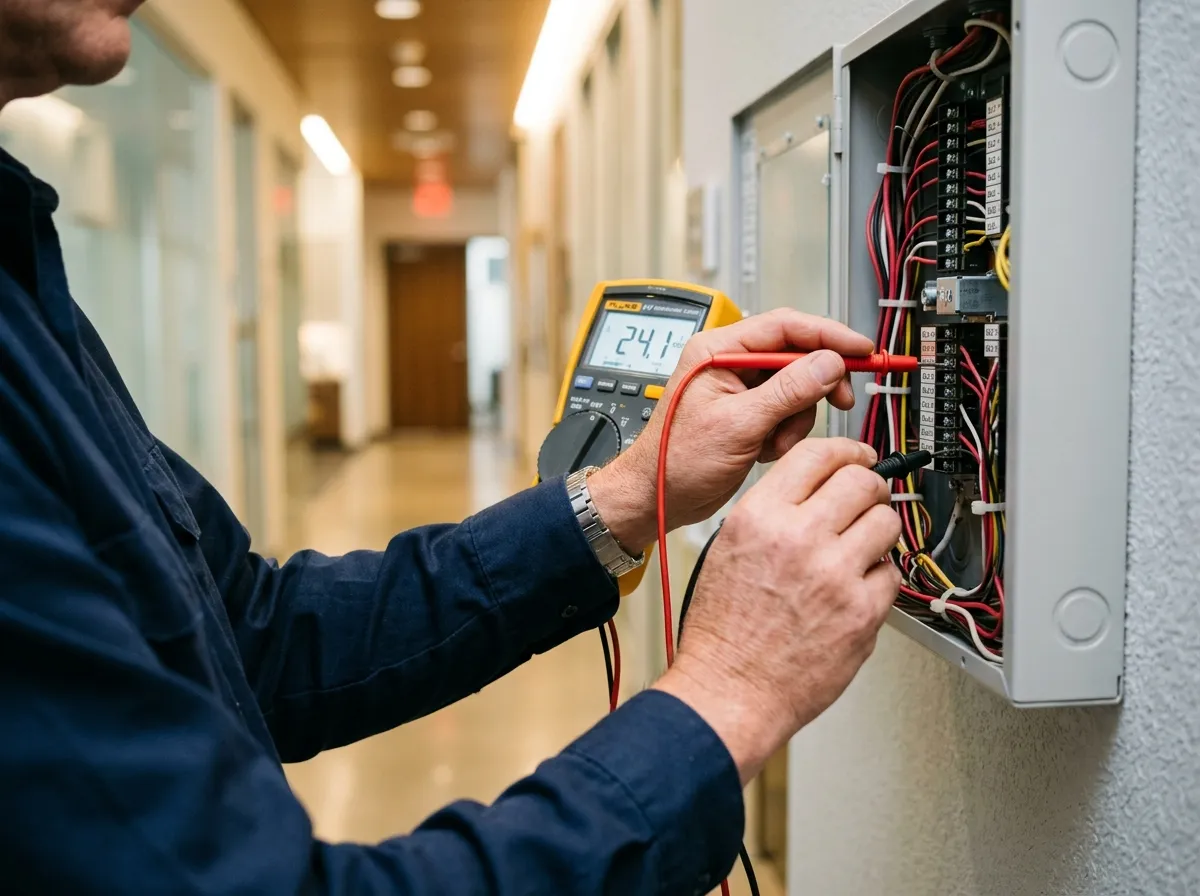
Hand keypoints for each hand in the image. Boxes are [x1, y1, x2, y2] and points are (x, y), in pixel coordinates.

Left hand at [588, 309, 874, 550]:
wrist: (656, 498)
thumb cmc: (675, 461)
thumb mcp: (738, 425)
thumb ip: (787, 391)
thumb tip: (829, 363)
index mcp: (717, 351)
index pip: (785, 326)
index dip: (828, 336)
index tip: (862, 350)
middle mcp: (729, 363)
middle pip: (795, 356)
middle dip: (816, 385)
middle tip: (840, 400)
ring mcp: (738, 390)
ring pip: (796, 388)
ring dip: (796, 419)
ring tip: (774, 443)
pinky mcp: (747, 414)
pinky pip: (786, 413)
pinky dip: (785, 433)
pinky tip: (765, 451)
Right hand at [653, 438, 901, 783]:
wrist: (729, 689)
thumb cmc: (722, 631)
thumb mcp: (727, 549)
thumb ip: (772, 514)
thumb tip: (814, 492)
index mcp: (759, 516)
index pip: (818, 454)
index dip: (846, 451)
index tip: (858, 457)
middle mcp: (798, 537)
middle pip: (862, 481)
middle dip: (871, 488)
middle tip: (868, 501)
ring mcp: (835, 574)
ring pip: (886, 522)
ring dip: (878, 532)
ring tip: (859, 551)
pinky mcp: (862, 612)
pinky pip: (892, 575)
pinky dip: (879, 581)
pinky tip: (854, 592)